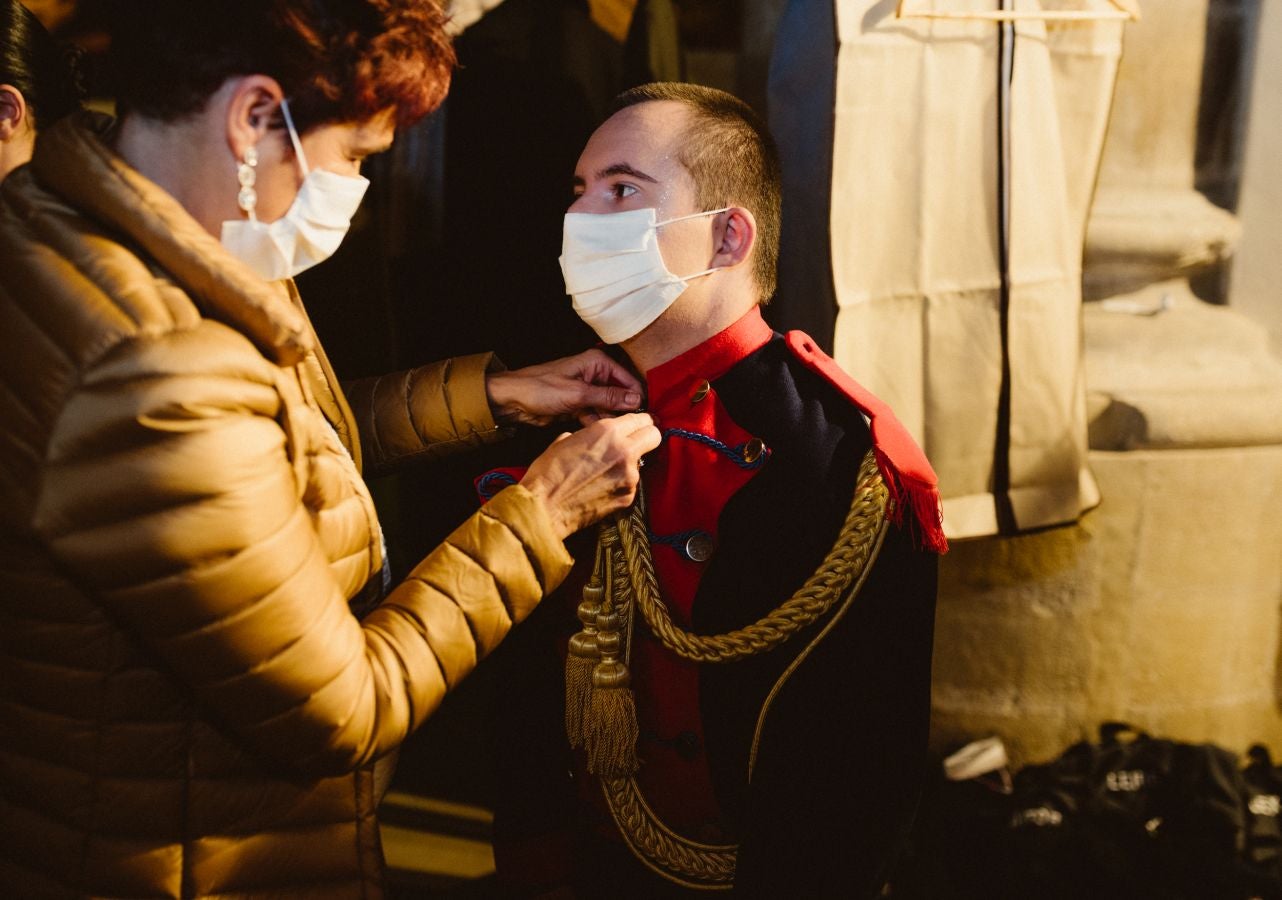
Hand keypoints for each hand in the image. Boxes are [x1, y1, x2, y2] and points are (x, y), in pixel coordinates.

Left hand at [486, 349, 643, 426]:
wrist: (513, 400)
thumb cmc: (540, 388)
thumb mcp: (578, 393)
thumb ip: (608, 397)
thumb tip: (636, 399)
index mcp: (597, 363)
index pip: (629, 379)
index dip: (638, 397)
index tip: (648, 416)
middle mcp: (595, 375)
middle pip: (621, 395)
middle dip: (624, 411)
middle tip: (632, 429)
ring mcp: (587, 391)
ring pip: (610, 408)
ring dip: (610, 420)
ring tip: (613, 433)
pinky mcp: (580, 405)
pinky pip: (596, 416)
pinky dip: (597, 424)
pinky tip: (597, 433)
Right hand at [520, 413, 660, 538]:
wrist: (545, 507)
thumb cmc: (549, 473)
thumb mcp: (565, 439)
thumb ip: (589, 434)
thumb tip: (595, 437)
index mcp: (608, 431)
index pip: (641, 418)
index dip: (639, 421)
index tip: (637, 425)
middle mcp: (624, 451)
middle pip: (654, 436)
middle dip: (647, 436)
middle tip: (635, 442)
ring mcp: (630, 476)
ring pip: (642, 462)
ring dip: (629, 463)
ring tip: (605, 471)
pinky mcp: (628, 497)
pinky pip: (631, 484)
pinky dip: (621, 483)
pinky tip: (602, 487)